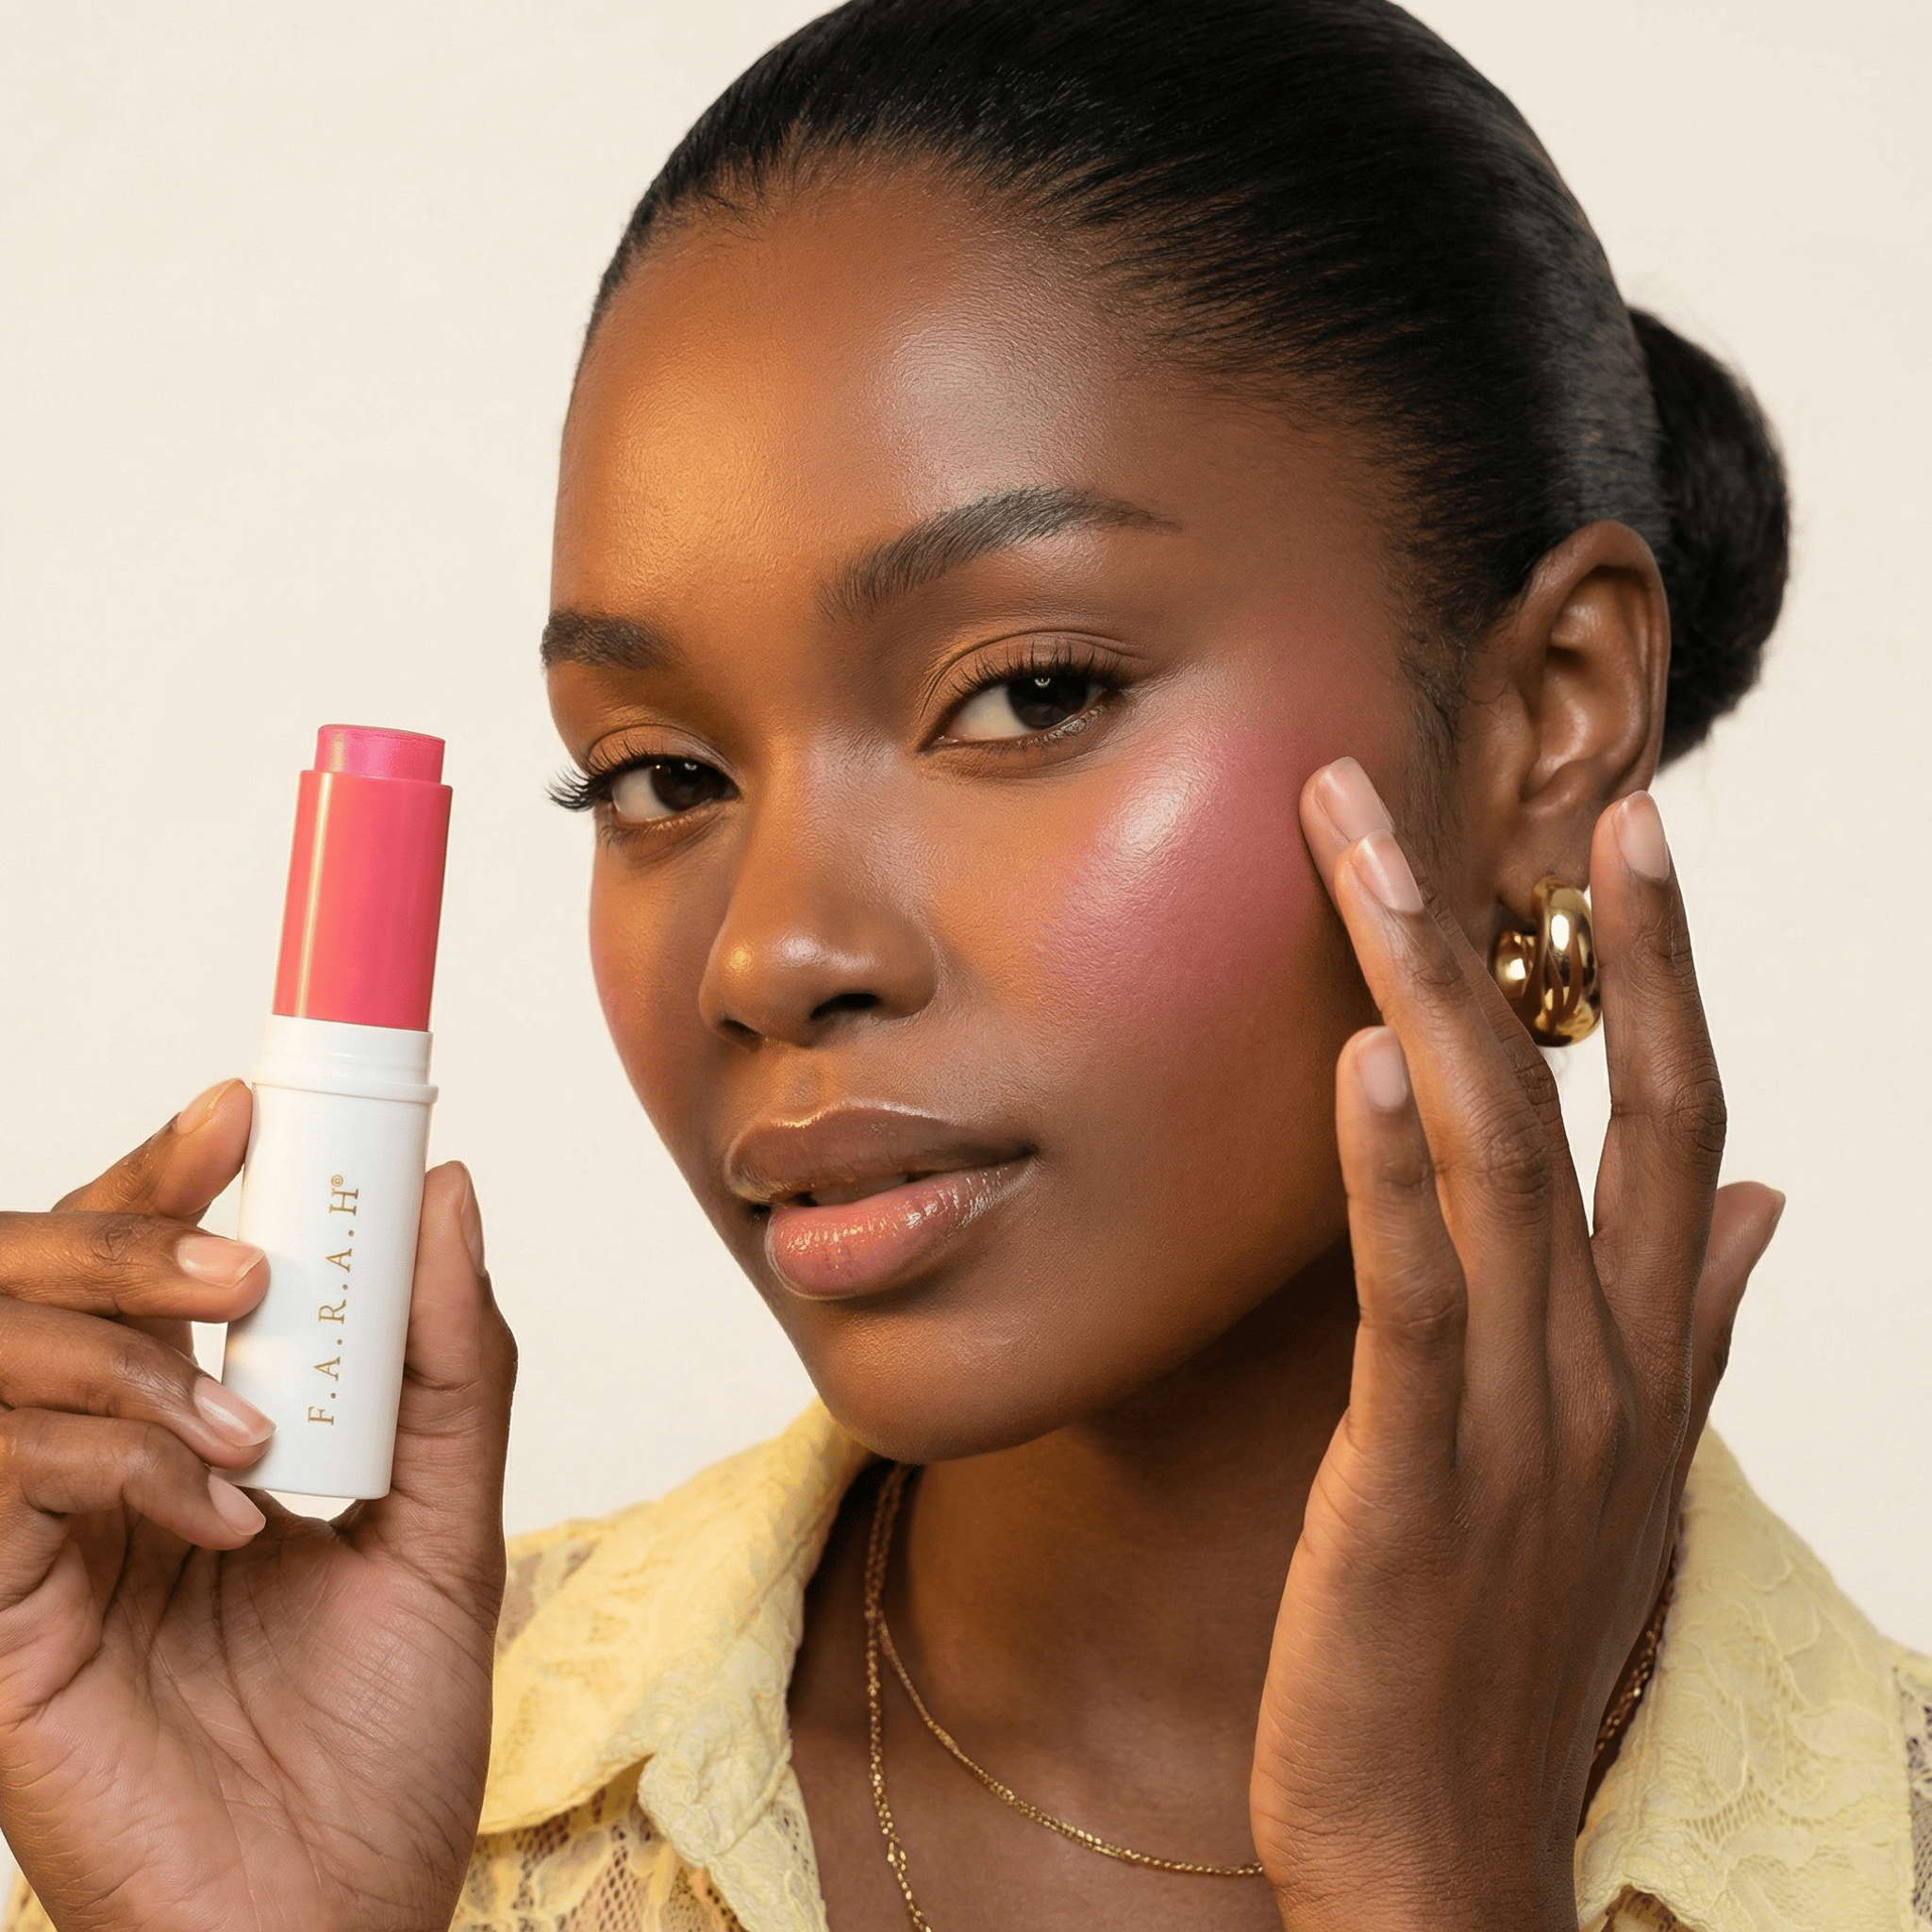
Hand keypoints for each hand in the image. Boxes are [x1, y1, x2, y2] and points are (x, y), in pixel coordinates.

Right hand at [0, 1081, 515, 1931]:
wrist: (334, 1921)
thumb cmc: (383, 1745)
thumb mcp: (446, 1526)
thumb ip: (449, 1367)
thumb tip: (448, 1195)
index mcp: (186, 1443)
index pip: (142, 1272)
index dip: (169, 1176)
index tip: (245, 1111)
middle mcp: (91, 1476)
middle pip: (41, 1283)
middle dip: (131, 1229)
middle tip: (244, 1249)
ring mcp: (28, 1544)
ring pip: (3, 1353)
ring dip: (133, 1356)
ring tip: (254, 1432)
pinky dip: (110, 1457)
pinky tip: (216, 1511)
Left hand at [1249, 762, 1782, 1931]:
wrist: (1445, 1848)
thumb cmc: (1507, 1639)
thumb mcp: (1620, 1465)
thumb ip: (1689, 1315)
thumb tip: (1761, 1195)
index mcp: (1642, 1347)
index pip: (1681, 1111)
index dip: (1664, 966)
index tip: (1627, 832)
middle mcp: (1602, 1357)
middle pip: (1584, 1098)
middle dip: (1524, 933)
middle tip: (1438, 786)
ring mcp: (1521, 1412)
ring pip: (1493, 1158)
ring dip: (1429, 992)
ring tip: (1365, 857)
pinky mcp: (1416, 1472)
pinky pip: (1418, 1295)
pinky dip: (1391, 1170)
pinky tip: (1362, 1058)